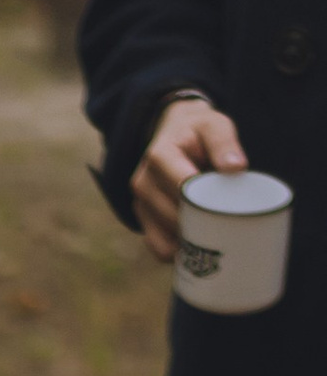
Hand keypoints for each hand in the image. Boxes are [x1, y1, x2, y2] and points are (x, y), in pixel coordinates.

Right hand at [132, 93, 246, 259]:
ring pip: (166, 237)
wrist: (175, 133)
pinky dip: (180, 251)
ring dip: (191, 239)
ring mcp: (140, 204)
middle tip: (228, 222)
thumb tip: (235, 168)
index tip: (227, 206)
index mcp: (159, 156)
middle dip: (201, 222)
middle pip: (174, 216)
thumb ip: (224, 142)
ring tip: (213, 231)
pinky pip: (159, 249)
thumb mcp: (214, 125)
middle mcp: (143, 182)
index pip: (181, 188)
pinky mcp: (143, 221)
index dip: (205, 201)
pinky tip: (197, 243)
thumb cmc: (198, 131)